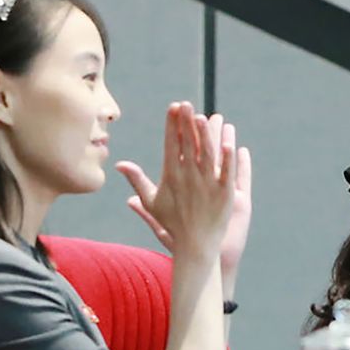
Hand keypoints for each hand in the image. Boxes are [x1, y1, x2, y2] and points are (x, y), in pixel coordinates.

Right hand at [116, 102, 235, 263]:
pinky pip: (227, 171)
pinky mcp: (225, 193)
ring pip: (207, 154)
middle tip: (186, 104)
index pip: (172, 144)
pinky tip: (229, 141)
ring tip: (204, 116)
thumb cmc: (173, 224)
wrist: (195, 245)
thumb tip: (119, 164)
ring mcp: (208, 184)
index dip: (173, 124)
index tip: (174, 107)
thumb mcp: (152, 202)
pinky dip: (228, 157)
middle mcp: (189, 177)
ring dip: (205, 134)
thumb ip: (137, 181)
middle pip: (188, 144)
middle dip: (187, 122)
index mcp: (172, 176)